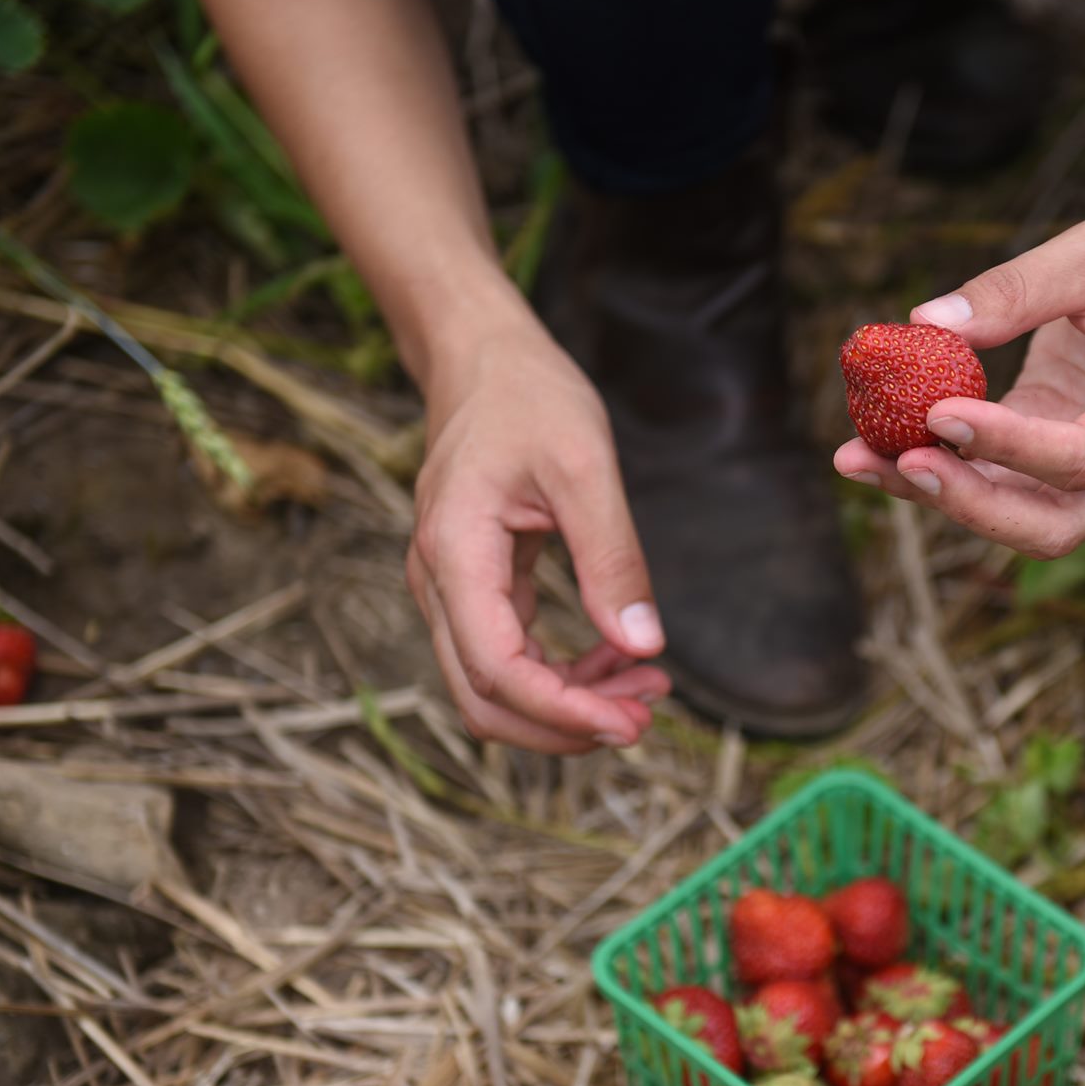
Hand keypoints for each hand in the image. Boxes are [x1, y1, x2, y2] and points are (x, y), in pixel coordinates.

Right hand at [407, 321, 669, 752]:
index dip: (561, 711)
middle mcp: (439, 583)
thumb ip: (612, 557)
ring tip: (645, 688)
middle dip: (564, 725)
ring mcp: (451, 590)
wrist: (485, 361)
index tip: (630, 723)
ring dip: (568, 704)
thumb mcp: (585, 465)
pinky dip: (563, 673)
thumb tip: (643, 646)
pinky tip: (620, 658)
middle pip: (484, 699)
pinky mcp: (476, 589)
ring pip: (495, 687)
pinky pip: (511, 655)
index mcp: (454, 552)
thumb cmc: (529, 398)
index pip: (497, 669)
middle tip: (645, 718)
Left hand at [832, 195, 1084, 557]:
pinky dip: (937, 468)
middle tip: (901, 464)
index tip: (940, 413)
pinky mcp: (1051, 447)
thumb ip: (1017, 288)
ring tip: (856, 459)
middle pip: (1055, 523)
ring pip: (1018, 515)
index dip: (1013, 446)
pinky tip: (872, 447)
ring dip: (939, 496)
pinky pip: (994, 478)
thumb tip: (924, 322)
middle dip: (972, 504)